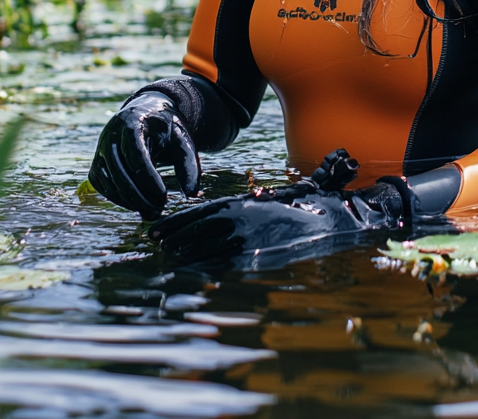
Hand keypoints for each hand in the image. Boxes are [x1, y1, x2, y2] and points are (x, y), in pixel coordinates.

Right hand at [88, 92, 199, 218]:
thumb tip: (192, 193)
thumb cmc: (165, 128)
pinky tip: (137, 204)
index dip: (149, 180)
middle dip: (139, 196)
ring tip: (151, 211)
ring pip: (109, 182)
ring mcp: (100, 150)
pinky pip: (102, 186)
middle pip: (120, 172)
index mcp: (132, 123)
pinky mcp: (97, 163)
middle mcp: (110, 135)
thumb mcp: (181, 138)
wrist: (145, 113)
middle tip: (158, 210)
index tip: (163, 198)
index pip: (136, 155)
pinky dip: (118, 198)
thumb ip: (188, 163)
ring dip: (129, 201)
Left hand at [147, 150, 411, 266]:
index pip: (196, 215)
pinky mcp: (255, 259)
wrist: (323, 221)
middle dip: (173, 241)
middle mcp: (236, 221)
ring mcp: (245, 241)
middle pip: (195, 233)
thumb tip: (214, 217)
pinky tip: (193, 274)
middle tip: (155, 247)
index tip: (154, 232)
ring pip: (204, 251)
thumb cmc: (292, 210)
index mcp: (237, 204)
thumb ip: (238, 210)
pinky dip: (205, 270)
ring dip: (184, 257)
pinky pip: (224, 267)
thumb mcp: (262, 202)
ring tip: (168, 261)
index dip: (173, 224)